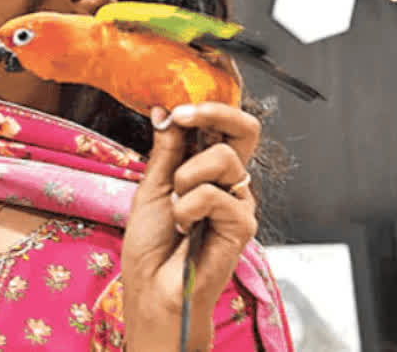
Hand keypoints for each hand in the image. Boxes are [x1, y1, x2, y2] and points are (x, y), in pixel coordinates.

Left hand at [121, 103, 259, 350]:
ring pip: (225, 160)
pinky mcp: (243, 226)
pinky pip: (217, 195)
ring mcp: (238, 203)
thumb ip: (164, 150)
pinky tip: (184, 226)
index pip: (222, 127)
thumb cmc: (152, 244)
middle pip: (245, 130)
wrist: (152, 287)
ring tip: (175, 205)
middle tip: (182, 117)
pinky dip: (190, 206)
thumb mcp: (152, 187)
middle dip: (213, 113)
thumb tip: (163, 111)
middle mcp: (228, 182)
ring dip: (186, 176)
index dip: (204, 108)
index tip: (173, 108)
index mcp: (204, 169)